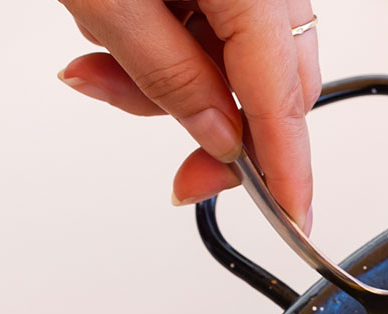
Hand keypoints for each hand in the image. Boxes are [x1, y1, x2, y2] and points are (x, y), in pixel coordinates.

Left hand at [55, 0, 319, 223]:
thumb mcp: (109, 1)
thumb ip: (167, 72)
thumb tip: (219, 137)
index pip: (281, 94)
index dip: (286, 166)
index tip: (291, 219)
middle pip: (275, 83)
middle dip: (215, 128)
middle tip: (176, 172)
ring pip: (237, 62)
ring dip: (171, 85)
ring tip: (96, 70)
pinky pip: (214, 29)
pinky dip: (167, 49)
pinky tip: (111, 39)